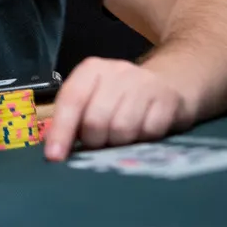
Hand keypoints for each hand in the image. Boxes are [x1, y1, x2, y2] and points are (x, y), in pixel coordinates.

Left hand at [42, 57, 187, 161]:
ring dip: (120, 143)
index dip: (61, 130)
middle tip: (101, 143)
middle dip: (96, 141)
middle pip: (96, 120)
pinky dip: (145, 140)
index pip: (71, 99)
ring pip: (123, 129)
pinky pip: (150, 132)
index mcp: (91, 70)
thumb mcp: (95, 98)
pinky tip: (145, 132)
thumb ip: (74, 119)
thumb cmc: (122, 97)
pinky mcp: (168, 98)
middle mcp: (117, 71)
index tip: (55, 157)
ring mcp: (144, 83)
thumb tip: (55, 151)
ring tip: (123, 138)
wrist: (171, 81)